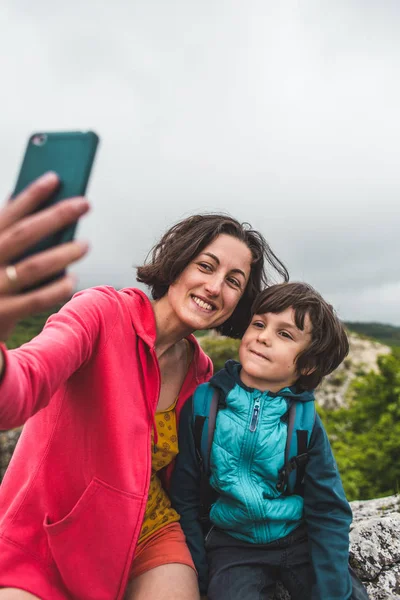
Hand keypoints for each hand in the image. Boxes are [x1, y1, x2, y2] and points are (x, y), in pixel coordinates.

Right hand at [0, 172, 89, 341]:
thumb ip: (3, 233)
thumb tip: (27, 202)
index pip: (8, 213)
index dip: (31, 195)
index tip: (55, 178)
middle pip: (25, 235)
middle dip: (56, 215)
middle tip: (84, 203)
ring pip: (34, 267)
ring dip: (64, 253)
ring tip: (86, 244)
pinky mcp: (2, 313)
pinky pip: (35, 300)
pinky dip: (57, 289)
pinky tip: (73, 279)